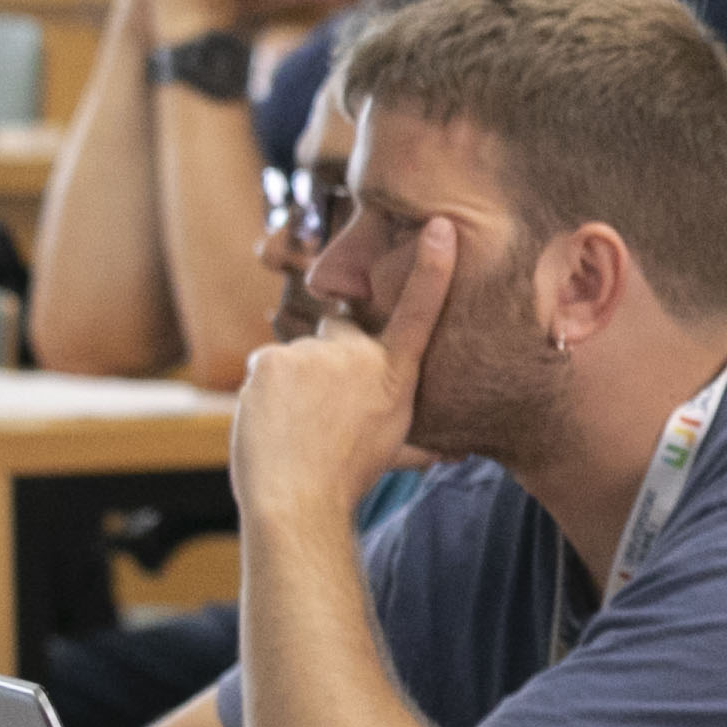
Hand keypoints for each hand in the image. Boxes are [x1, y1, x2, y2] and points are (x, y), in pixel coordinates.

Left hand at [228, 213, 448, 525]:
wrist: (297, 498)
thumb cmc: (348, 479)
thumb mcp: (397, 452)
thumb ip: (426, 440)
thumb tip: (461, 453)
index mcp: (396, 377)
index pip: (419, 312)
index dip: (431, 269)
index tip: (439, 228)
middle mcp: (360, 357)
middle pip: (341, 332)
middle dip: (331, 355)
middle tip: (322, 407)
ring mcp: (315, 355)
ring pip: (300, 354)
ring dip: (294, 381)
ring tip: (296, 426)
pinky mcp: (273, 359)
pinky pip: (267, 366)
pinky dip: (266, 391)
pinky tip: (273, 421)